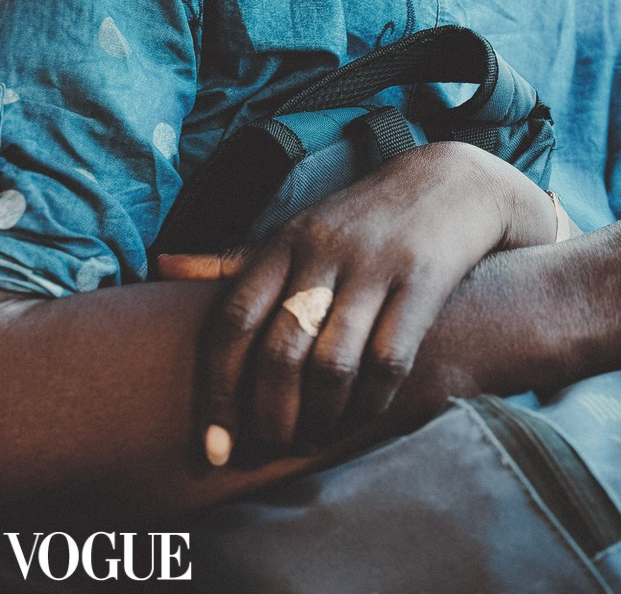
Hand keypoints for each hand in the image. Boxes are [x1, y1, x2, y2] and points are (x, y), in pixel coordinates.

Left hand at [157, 142, 556, 462]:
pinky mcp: (423, 281)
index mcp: (286, 240)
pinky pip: (388, 359)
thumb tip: (161, 267)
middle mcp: (325, 250)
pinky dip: (371, 401)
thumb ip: (234, 259)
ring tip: (314, 436)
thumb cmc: (362, 219)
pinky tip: (361, 414)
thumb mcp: (298, 228)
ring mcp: (376, 265)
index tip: (215, 446)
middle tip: (271, 445)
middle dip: (270, 415)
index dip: (218, 391)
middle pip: (280, 349)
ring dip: (319, 416)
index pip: (233, 321)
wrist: (450, 183)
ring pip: (332, 362)